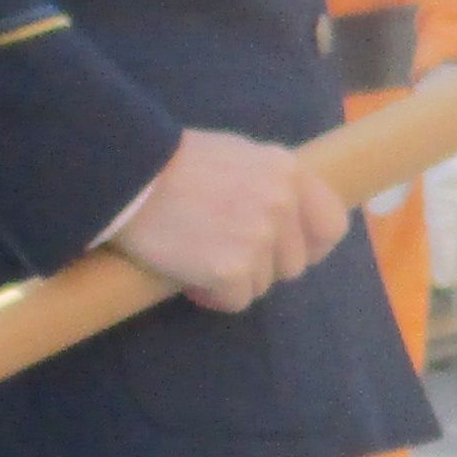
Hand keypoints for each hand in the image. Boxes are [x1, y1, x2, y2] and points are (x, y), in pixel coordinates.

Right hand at [113, 128, 349, 312]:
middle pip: (293, 263)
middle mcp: (281, 203)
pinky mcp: (231, 268)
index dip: (311, 247)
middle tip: (225, 256)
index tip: (287, 253)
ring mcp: (259, 237)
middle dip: (262, 266)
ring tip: (200, 261)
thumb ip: (270, 184)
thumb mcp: (237, 156)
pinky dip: (214, 296)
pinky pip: (237, 300)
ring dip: (236, 281)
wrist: (125, 175)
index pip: (331, 225)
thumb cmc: (173, 163)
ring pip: (264, 284)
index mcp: (287, 171)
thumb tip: (290, 218)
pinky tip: (191, 278)